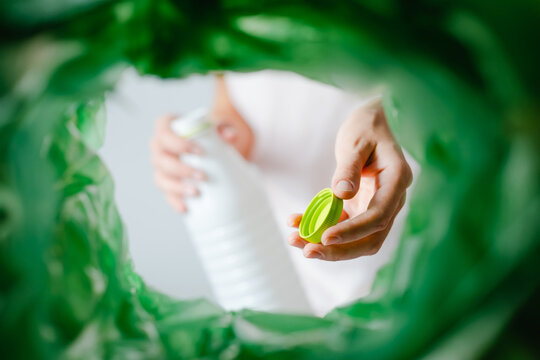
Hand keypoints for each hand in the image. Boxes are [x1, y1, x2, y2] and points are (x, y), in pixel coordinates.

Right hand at [151, 77, 252, 211]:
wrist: (204, 148)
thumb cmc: (205, 133)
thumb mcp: (214, 127)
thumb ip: (223, 128)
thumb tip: (231, 136)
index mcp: (165, 128)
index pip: (164, 133)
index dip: (178, 143)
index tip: (199, 151)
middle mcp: (158, 147)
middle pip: (160, 159)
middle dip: (180, 169)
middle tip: (202, 176)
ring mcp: (160, 167)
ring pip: (160, 178)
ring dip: (177, 187)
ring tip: (196, 192)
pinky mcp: (165, 183)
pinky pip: (166, 194)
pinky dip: (175, 201)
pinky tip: (185, 208)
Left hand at [287, 98, 411, 260]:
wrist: (371, 122)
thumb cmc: (365, 127)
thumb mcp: (355, 141)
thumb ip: (349, 167)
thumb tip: (341, 194)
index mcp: (396, 181)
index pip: (378, 217)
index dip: (352, 231)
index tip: (325, 237)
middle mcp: (390, 200)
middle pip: (370, 238)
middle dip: (339, 250)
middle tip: (307, 251)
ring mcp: (375, 206)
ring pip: (355, 238)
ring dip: (326, 245)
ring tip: (293, 239)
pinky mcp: (359, 207)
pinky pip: (340, 224)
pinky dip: (319, 227)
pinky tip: (295, 222)